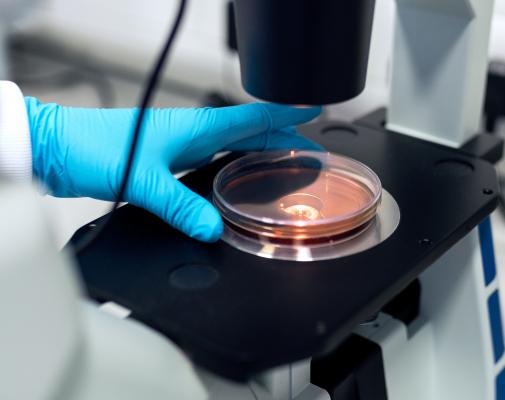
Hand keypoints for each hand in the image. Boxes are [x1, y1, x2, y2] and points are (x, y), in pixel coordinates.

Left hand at [25, 99, 320, 241]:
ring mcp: (181, 147)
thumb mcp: (142, 179)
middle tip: (310, 150)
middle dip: (282, 139)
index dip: (284, 114)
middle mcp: (192, 134)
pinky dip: (233, 169)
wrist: (56, 150)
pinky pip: (213, 162)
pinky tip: (237, 183)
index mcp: (194, 128)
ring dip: (260, 153)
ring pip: (233, 147)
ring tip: (285, 165)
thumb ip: (179, 206)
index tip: (311, 111)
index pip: (250, 117)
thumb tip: (213, 230)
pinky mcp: (168, 162)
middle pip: (249, 133)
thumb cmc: (91, 147)